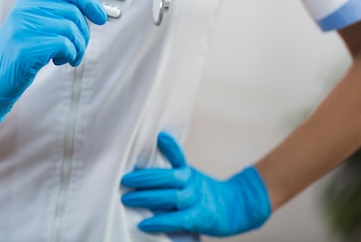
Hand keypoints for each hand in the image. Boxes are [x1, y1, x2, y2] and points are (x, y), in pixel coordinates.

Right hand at [0, 0, 106, 131]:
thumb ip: (55, 16)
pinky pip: (64, 45)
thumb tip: (90, 14)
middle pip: (74, 13)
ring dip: (78, 48)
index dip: (89, 2)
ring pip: (71, 30)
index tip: (101, 17)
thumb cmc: (17, 54)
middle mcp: (27, 10)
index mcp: (30, 1)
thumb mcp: (33, 27)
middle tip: (78, 49)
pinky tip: (60, 62)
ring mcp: (25, 26)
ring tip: (69, 57)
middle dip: (84, 34)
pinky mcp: (27, 45)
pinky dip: (70, 55)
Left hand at [121, 132, 271, 236]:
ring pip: (172, 197)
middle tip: (124, 179)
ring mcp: (197, 201)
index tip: (160, 137)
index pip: (178, 156)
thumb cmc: (201, 193)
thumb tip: (138, 165)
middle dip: (145, 178)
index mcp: (187, 171)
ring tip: (127, 199)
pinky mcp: (200, 219)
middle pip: (170, 177)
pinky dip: (161, 222)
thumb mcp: (188, 176)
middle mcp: (192, 183)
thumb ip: (168, 171)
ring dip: (148, 197)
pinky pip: (178, 220)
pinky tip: (145, 223)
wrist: (236, 208)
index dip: (170, 146)